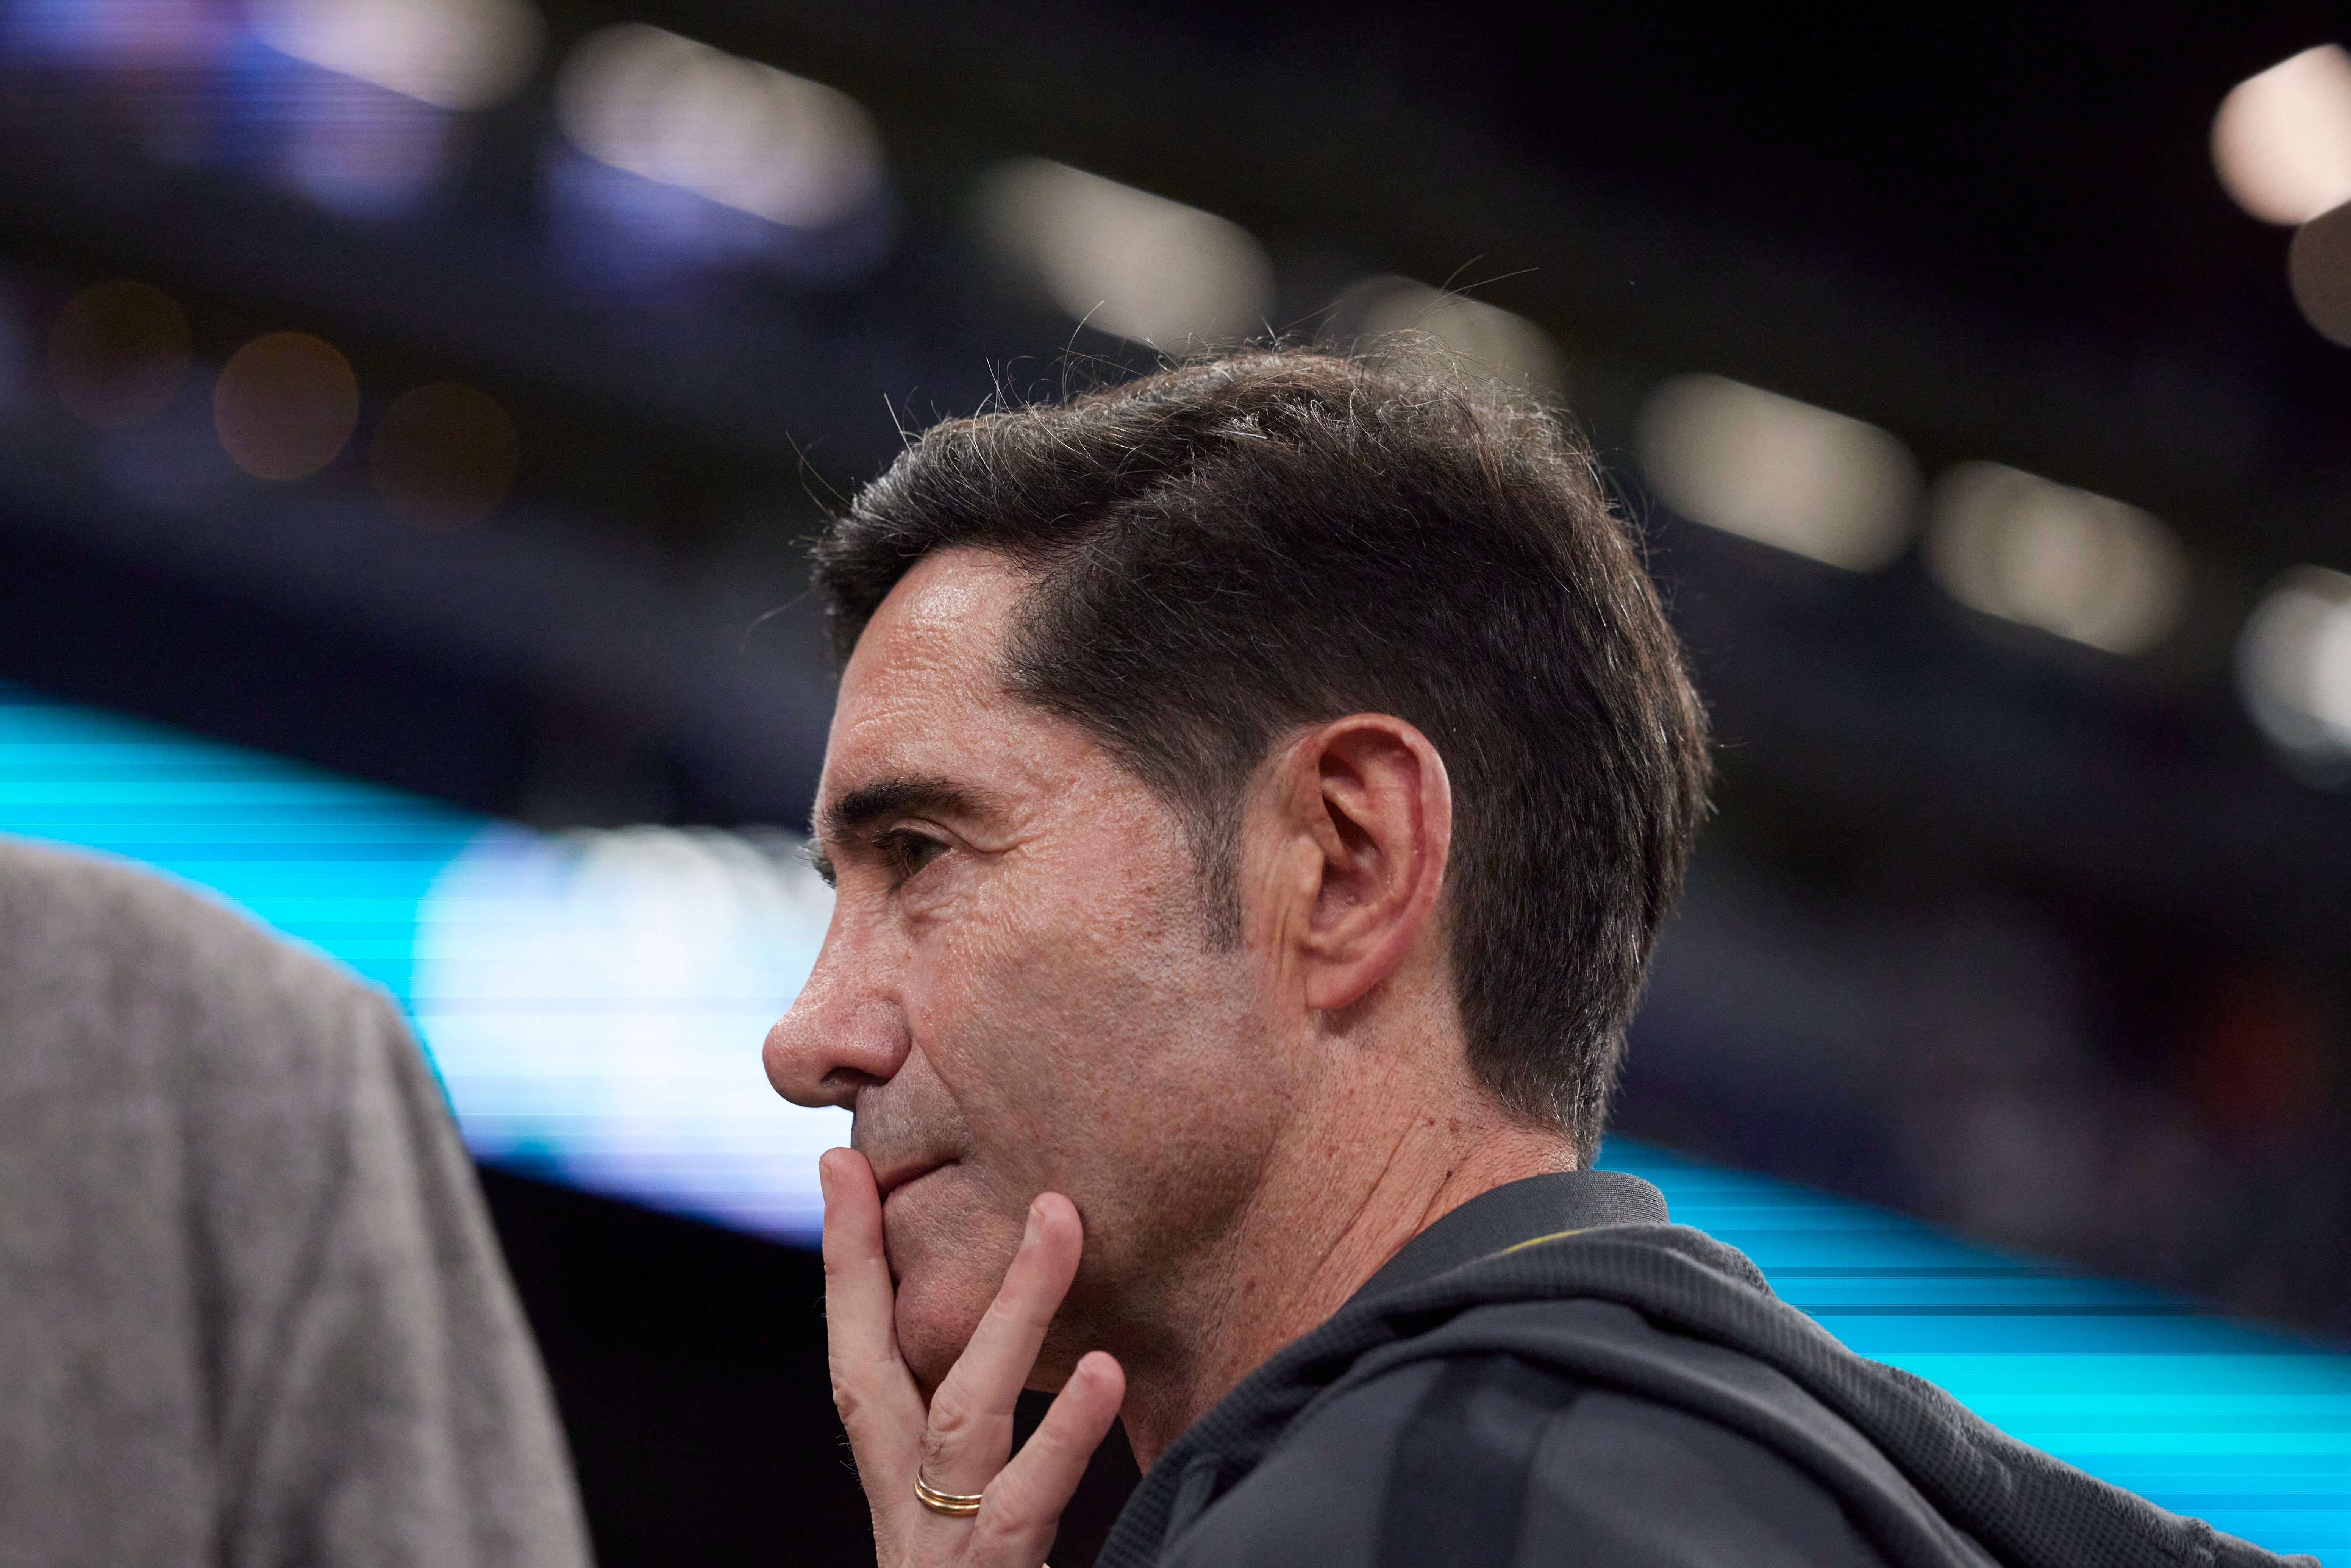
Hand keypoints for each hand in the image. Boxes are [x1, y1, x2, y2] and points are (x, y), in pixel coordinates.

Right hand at [820, 1148, 1126, 1567]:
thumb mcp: (979, 1511)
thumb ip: (986, 1433)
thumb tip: (1020, 1322)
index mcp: (902, 1478)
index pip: (862, 1349)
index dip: (847, 1259)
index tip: (841, 1163)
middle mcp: (908, 1506)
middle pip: (872, 1370)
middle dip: (866, 1259)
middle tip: (862, 1158)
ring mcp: (945, 1547)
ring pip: (967, 1417)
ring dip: (1013, 1313)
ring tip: (1059, 1220)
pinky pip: (1027, 1506)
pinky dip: (1065, 1437)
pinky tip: (1105, 1372)